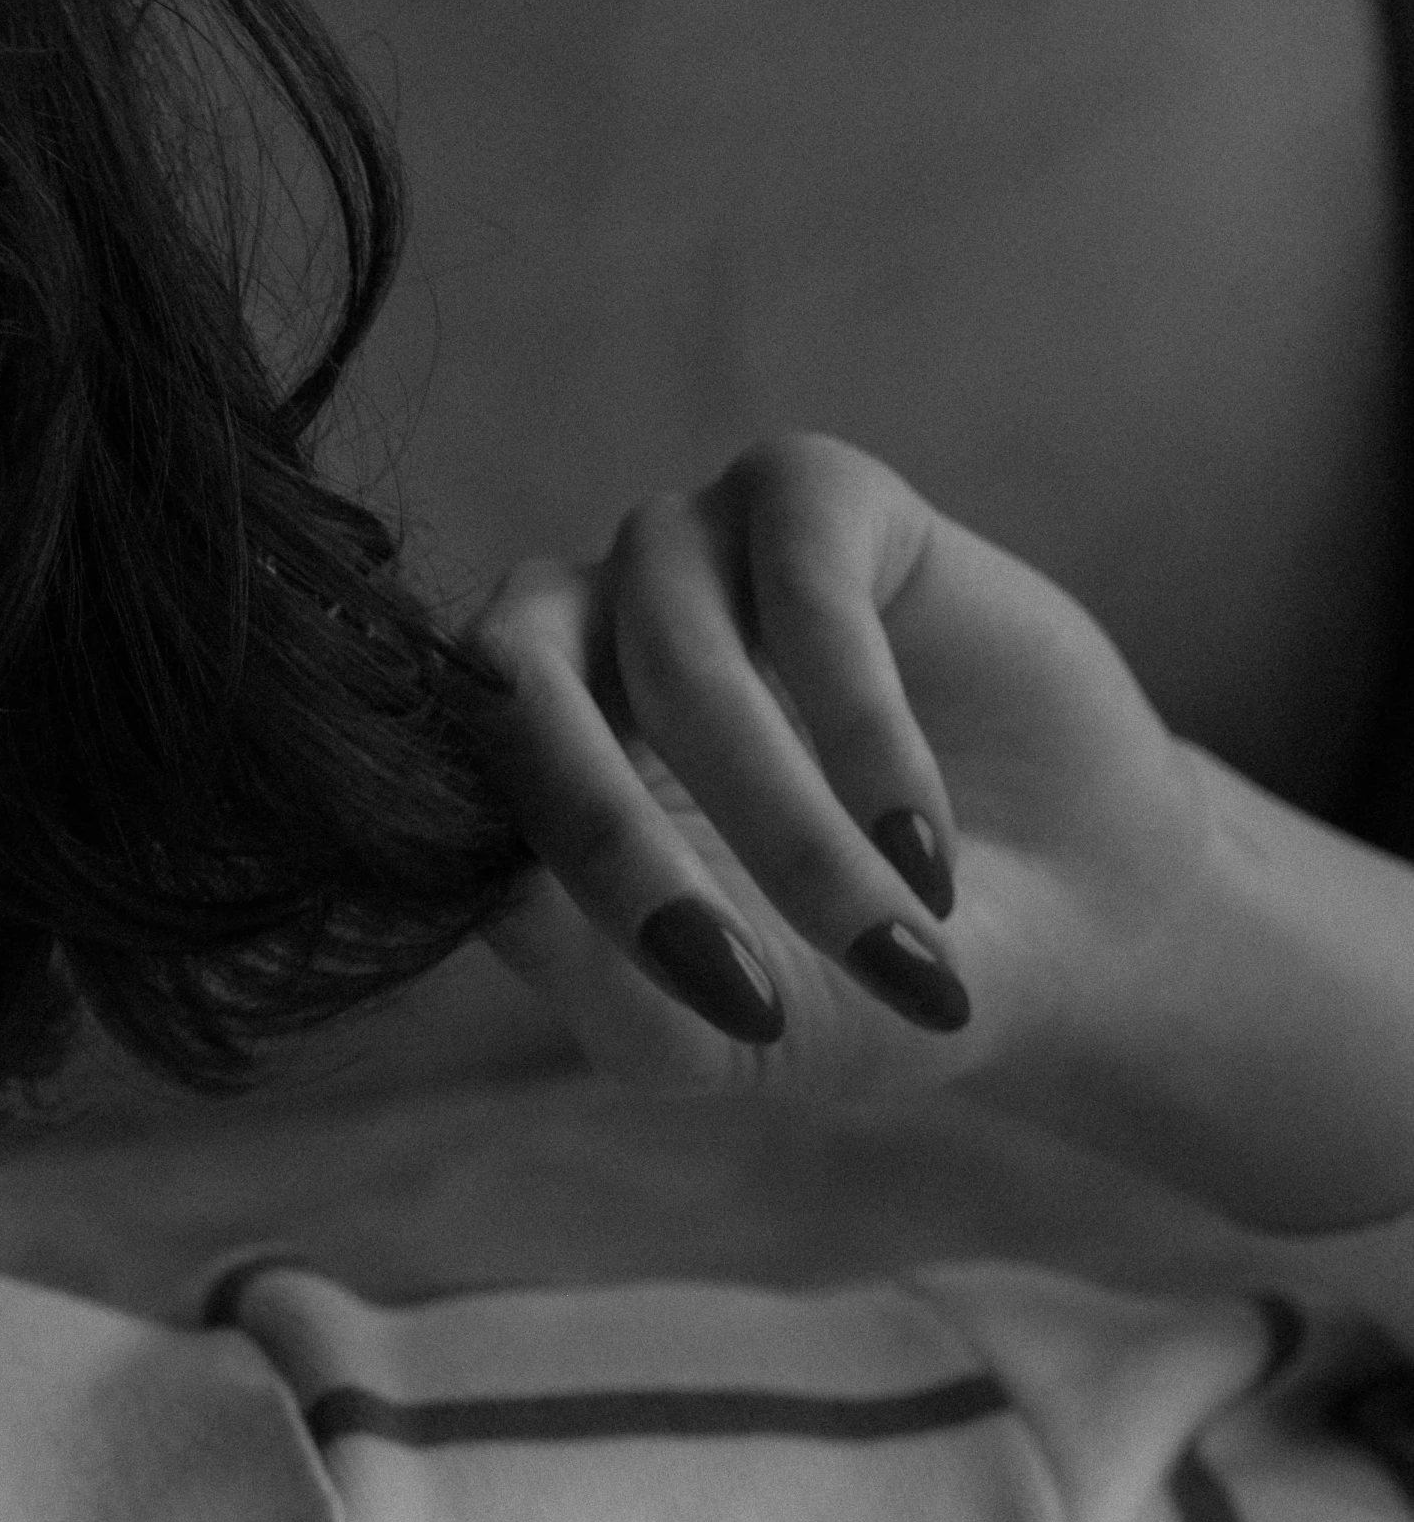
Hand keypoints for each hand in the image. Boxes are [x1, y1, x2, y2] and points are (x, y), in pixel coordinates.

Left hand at [460, 433, 1211, 1111]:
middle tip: (753, 980)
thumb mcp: (734, 1029)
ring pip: (678, 655)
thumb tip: (497, 891)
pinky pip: (802, 586)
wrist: (1070, 924)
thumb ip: (604, 988)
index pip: (451, 781)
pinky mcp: (808, 492)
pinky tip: (922, 841)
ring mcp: (687, 551)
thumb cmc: (861, 979)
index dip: (561, 896)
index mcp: (524, 760)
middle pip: (515, 681)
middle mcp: (581, 634)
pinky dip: (866, 732)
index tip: (721, 1002)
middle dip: (622, 843)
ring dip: (792, 824)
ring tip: (901, 935)